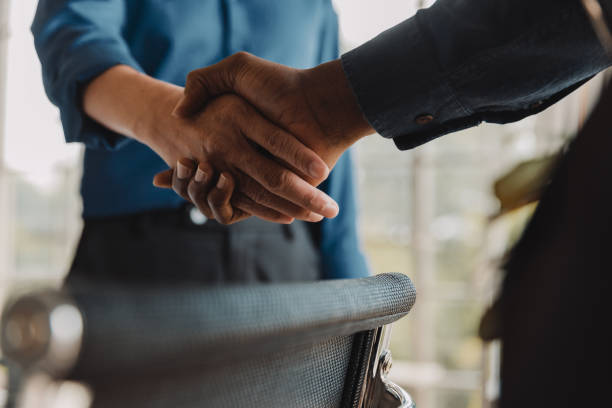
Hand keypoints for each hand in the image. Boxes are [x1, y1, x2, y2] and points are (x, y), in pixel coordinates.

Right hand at [165, 53, 374, 223]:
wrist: (320, 105)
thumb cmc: (281, 86)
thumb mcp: (238, 70)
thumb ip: (205, 80)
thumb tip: (178, 111)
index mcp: (238, 137)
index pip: (202, 159)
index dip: (179, 168)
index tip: (157, 173)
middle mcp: (247, 159)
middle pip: (207, 181)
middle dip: (185, 182)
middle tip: (163, 175)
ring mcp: (260, 176)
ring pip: (221, 196)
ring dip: (199, 192)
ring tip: (184, 177)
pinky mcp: (276, 192)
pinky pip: (246, 206)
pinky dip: (224, 202)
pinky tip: (211, 188)